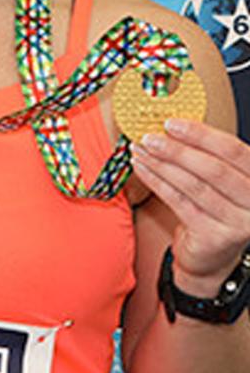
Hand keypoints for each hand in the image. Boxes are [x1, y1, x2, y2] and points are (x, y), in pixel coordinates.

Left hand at [131, 120, 249, 292]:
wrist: (210, 256)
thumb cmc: (213, 206)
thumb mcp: (219, 177)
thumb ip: (204, 153)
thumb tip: (168, 125)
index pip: (234, 151)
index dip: (201, 135)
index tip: (171, 123)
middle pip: (214, 169)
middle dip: (177, 150)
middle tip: (149, 137)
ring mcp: (239, 223)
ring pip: (193, 186)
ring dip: (161, 164)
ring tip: (139, 150)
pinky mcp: (215, 237)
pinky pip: (179, 202)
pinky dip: (156, 182)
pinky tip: (141, 168)